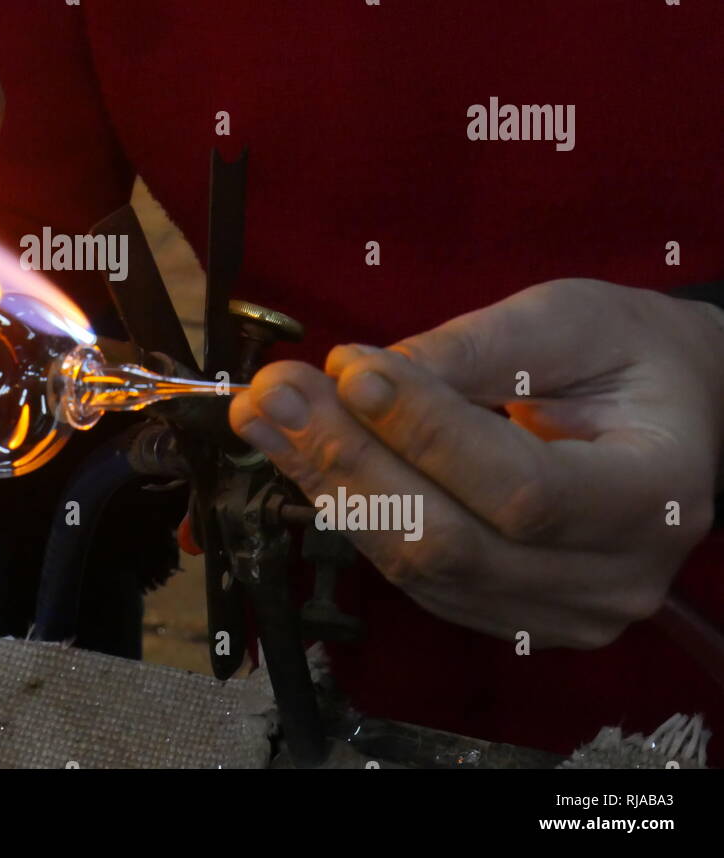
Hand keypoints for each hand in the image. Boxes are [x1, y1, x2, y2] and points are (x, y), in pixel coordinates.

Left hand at [230, 279, 723, 648]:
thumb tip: (359, 373)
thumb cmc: (629, 357)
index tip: (350, 368)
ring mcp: (556, 611)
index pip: (524, 490)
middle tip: (275, 392)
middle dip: (349, 459)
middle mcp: (612, 577)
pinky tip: (298, 453)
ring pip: (417, 563)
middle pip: (452, 541)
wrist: (669, 419)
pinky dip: (347, 509)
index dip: (427, 432)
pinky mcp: (503, 612)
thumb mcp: (571, 321)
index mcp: (657, 496)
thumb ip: (475, 347)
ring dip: (326, 484)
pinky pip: (409, 571)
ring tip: (265, 414)